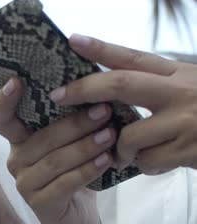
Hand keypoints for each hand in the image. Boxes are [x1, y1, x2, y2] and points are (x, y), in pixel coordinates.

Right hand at [0, 80, 116, 223]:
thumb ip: (68, 118)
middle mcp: (16, 159)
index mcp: (19, 140)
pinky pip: (65, 183)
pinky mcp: (39, 203)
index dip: (4, 101)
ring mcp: (24, 183)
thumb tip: (91, 83)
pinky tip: (106, 160)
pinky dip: (87, 170)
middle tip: (103, 110)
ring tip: (110, 135)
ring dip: (85, 146)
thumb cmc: (74, 170)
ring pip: (54, 159)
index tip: (17, 80)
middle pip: (40, 138)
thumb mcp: (70, 142)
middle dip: (73, 123)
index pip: (1, 119)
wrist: (79, 216)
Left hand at [50, 33, 196, 174]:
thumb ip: (153, 84)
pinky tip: (156, 160)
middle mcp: (180, 92)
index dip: (101, 47)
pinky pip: (147, 162)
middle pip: (121, 84)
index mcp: (177, 72)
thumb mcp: (185, 86)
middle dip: (84, 90)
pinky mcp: (189, 151)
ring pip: (129, 135)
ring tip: (127, 150)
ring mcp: (185, 122)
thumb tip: (107, 87)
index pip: (133, 56)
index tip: (73, 39)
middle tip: (59, 96)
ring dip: (120, 148)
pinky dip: (143, 165)